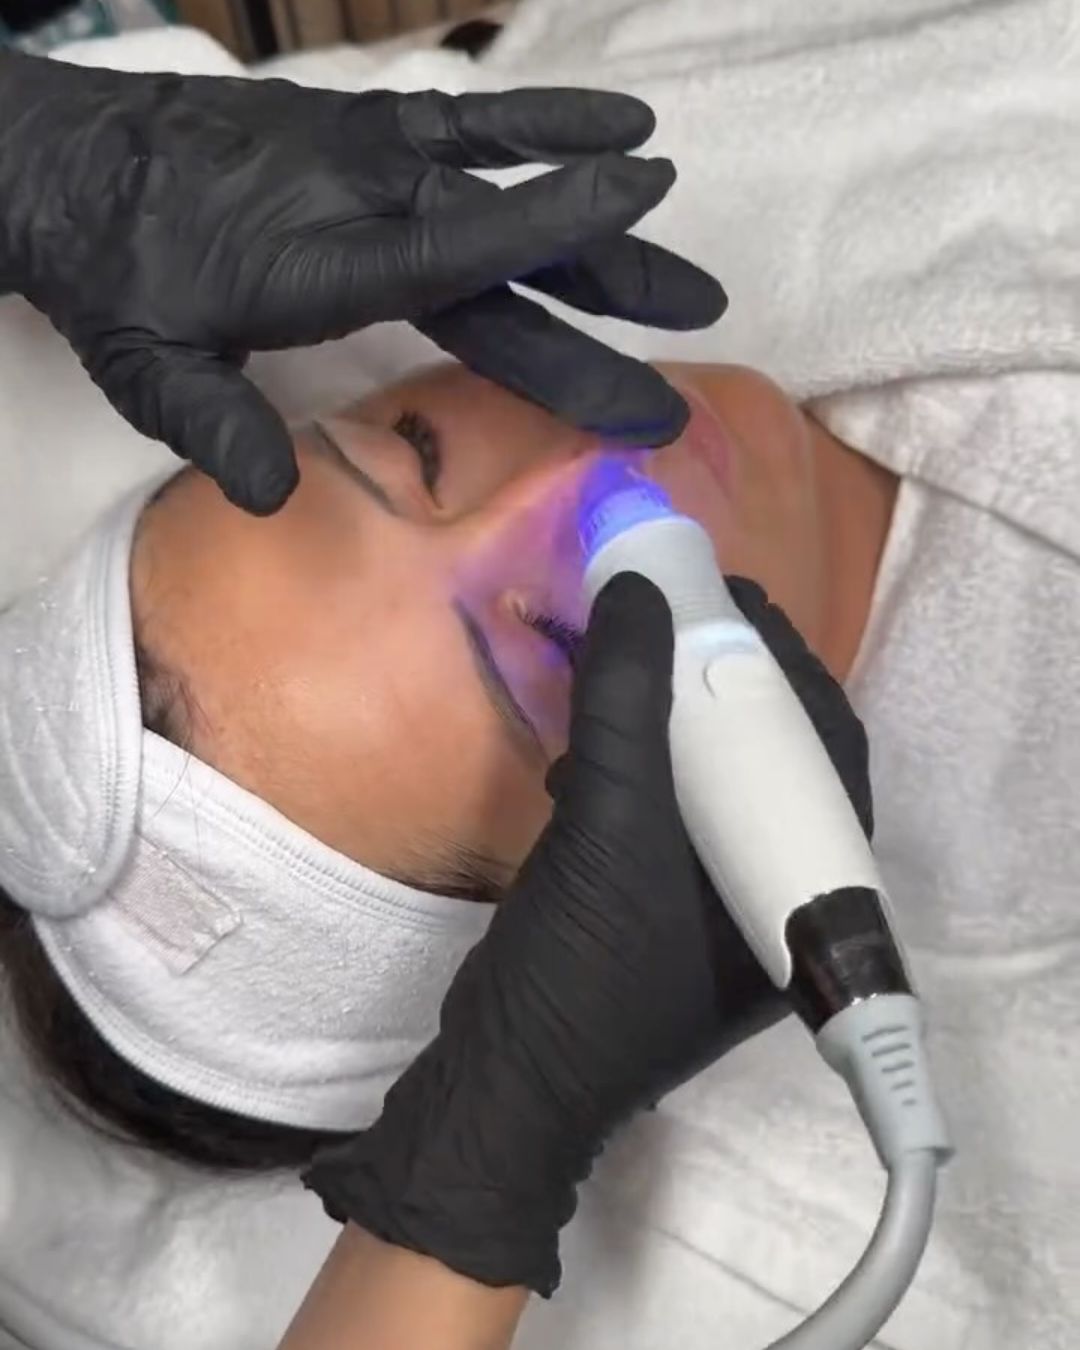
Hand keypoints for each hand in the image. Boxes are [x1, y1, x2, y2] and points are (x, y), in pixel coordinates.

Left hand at [0, 54, 724, 512]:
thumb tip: (275, 492)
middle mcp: (364, 204)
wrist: (68, 166)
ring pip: (508, 198)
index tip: (641, 217)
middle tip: (701, 315)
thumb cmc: (114, 273)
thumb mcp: (147, 365)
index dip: (549, 236)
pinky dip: (541, 123)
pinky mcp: (365, 134)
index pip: (455, 256)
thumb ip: (213, 422)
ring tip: (686, 270)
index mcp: (321, 263)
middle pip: (506, 254)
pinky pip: (469, 125)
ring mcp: (370, 159)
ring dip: (602, 233)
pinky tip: (614, 124)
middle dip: (609, 290)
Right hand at [303, 574, 872, 1295]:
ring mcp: (717, 912)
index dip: (785, 664)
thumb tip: (637, 591)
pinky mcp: (661, 913)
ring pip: (715, 785)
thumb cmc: (584, 975)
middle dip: (719, 684)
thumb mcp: (611, 829)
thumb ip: (628, 704)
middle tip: (675, 614)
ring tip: (632, 657)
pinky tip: (593, 741)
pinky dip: (639, 767)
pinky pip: (669, 816)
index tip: (731, 598)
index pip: (826, 751)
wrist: (505, 1088)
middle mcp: (777, 899)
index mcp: (806, 893)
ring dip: (673, 719)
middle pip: (769, 762)